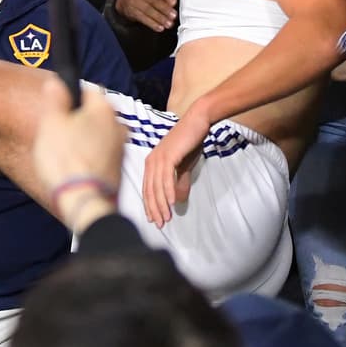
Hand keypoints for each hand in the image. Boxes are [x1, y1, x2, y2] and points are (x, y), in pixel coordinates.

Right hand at [32, 80, 125, 232]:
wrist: (84, 202)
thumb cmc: (66, 162)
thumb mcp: (51, 123)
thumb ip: (55, 98)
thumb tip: (56, 82)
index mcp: (104, 109)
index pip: (87, 91)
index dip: (69, 100)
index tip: (57, 113)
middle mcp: (118, 126)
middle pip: (93, 115)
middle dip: (76, 123)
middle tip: (58, 138)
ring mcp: (120, 149)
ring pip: (97, 136)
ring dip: (83, 142)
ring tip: (65, 158)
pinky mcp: (118, 170)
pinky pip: (100, 156)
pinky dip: (89, 160)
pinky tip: (75, 170)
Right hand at [115, 0, 179, 32]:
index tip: (174, 2)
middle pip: (153, 0)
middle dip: (164, 9)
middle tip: (174, 16)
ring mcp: (133, 0)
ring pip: (147, 10)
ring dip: (159, 18)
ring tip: (169, 24)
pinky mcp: (131, 11)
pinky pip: (142, 18)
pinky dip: (152, 24)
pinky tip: (160, 28)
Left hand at [142, 101, 208, 226]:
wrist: (197, 122)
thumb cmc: (190, 142)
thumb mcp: (184, 166)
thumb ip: (179, 182)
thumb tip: (177, 200)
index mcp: (152, 163)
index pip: (147, 189)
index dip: (150, 206)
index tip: (154, 220)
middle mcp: (151, 161)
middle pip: (149, 190)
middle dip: (154, 209)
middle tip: (159, 224)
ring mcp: (158, 157)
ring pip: (156, 186)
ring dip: (161, 204)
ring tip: (166, 218)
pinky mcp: (168, 155)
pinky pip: (166, 177)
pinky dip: (168, 191)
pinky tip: (171, 203)